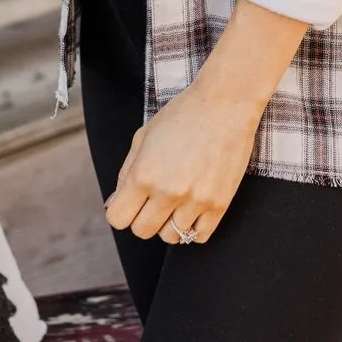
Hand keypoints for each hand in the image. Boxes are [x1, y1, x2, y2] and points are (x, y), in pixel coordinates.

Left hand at [103, 0, 312, 245]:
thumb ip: (126, 172)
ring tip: (178, 199)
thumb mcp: (144, 136)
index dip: (122, 211)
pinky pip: (199, 236)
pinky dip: (194, 226)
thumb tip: (116, 203)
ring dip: (170, 222)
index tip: (132, 201)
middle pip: (143, 231)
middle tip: (155, 199)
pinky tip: (194, 207)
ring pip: (171, 237)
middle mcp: (167, 192)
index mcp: (143, 174)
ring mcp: (195, 200)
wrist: (226, 103)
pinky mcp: (219, 204)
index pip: (117, 219)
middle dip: (144, 217)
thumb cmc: (182, 115)